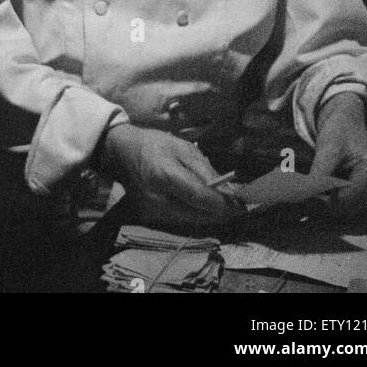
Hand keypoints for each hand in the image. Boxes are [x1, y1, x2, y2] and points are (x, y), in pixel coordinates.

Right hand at [102, 124, 245, 231]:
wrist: (122, 154)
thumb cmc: (154, 144)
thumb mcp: (182, 147)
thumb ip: (205, 169)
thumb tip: (229, 189)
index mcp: (166, 176)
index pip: (201, 198)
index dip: (225, 204)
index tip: (243, 204)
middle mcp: (160, 199)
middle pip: (200, 215)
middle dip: (223, 213)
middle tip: (239, 205)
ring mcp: (155, 212)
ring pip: (194, 221)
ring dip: (212, 215)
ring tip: (226, 205)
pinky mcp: (154, 218)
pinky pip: (184, 220)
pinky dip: (199, 214)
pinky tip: (206, 205)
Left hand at [310, 93, 366, 219]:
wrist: (347, 123)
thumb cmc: (339, 130)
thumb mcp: (328, 148)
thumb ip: (319, 173)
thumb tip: (305, 195)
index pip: (348, 197)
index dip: (325, 201)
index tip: (303, 198)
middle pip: (349, 207)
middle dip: (324, 205)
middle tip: (300, 198)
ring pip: (347, 210)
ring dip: (326, 206)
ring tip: (306, 195)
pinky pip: (347, 206)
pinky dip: (331, 203)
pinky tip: (317, 195)